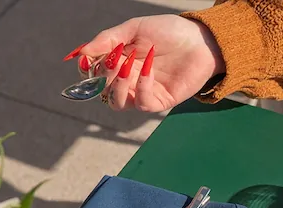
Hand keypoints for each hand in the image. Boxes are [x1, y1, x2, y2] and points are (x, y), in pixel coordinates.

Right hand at [73, 16, 224, 112]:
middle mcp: (128, 80)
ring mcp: (143, 92)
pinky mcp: (160, 101)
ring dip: (116, 85)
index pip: (93, 74)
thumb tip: (82, 52)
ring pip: (117, 102)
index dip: (87, 69)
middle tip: (114, 58)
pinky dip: (140, 87)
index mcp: (119, 62)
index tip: (86, 59)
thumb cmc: (169, 32)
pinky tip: (147, 69)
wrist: (199, 39)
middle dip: (103, 74)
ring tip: (126, 65)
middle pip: (102, 90)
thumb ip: (108, 39)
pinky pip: (141, 103)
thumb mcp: (134, 29)